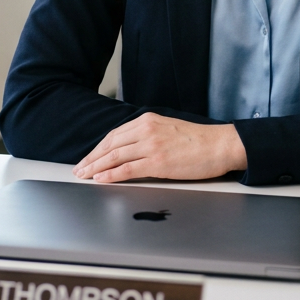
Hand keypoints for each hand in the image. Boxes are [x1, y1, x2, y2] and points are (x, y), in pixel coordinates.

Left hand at [73, 113, 247, 182]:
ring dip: (96, 167)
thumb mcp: (168, 129)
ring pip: (115, 156)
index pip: (115, 134)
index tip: (89, 158)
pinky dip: (111, 175)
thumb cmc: (198, 141)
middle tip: (79, 169)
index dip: (98, 148)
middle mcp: (147, 129)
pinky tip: (101, 179)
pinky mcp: (158, 162)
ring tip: (84, 176)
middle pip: (110, 144)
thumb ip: (148, 135)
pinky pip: (128, 169)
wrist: (219, 145)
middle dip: (92, 158)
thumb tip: (129, 149)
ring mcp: (151, 145)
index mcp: (148, 120)